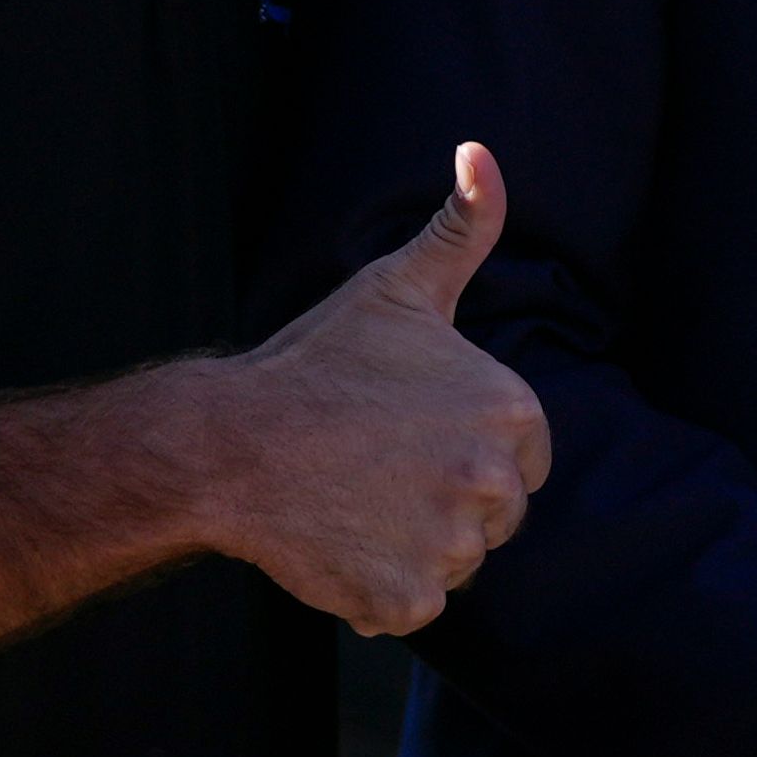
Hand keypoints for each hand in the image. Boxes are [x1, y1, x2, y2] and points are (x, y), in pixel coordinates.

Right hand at [206, 145, 553, 634]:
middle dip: (445, 497)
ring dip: (412, 543)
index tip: (409, 431)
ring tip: (352, 497)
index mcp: (511, 411)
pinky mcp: (409, 601)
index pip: (526, 455)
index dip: (467, 444)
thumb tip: (482, 151)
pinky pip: (412, 605)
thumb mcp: (399, 287)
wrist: (230, 443)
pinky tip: (336, 540)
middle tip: (374, 466)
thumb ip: (463, 226)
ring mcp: (452, 548)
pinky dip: (379, 588)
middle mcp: (496, 483)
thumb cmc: (317, 362)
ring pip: (455, 560)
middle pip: (495, 513)